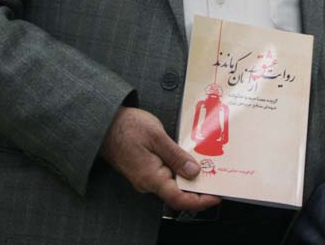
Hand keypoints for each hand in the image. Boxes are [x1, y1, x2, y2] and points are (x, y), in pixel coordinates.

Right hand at [100, 106, 220, 212]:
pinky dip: (181, 170)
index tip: (215, 197)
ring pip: (173, 184)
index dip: (199, 201)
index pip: (178, 199)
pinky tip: (191, 160)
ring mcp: (146, 176)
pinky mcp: (146, 168)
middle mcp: (148, 182)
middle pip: (178, 193)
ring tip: (209, 167)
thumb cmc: (127, 127)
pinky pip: (166, 174)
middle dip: (199, 188)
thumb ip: (176, 156)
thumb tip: (194, 172)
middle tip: (218, 178)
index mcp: (151, 177)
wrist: (105, 122)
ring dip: (191, 178)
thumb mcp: (157, 137)